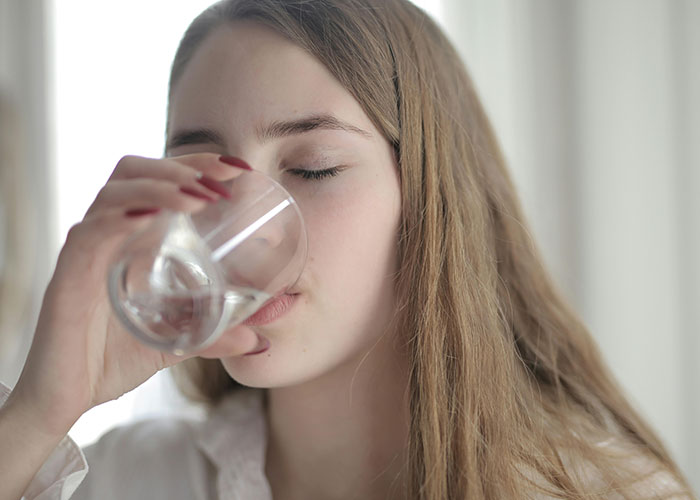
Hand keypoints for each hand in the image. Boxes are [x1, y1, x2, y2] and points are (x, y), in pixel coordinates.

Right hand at [8, 153, 257, 435]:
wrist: (66, 398)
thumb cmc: (110, 361)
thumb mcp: (175, 344)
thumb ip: (213, 337)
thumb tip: (257, 341)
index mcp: (132, 240)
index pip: (159, 181)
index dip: (196, 165)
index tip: (238, 168)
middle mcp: (109, 235)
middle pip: (136, 172)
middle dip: (182, 166)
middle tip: (223, 178)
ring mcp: (87, 250)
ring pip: (115, 193)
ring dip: (160, 187)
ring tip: (199, 197)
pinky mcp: (68, 275)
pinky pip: (90, 233)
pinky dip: (121, 218)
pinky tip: (150, 218)